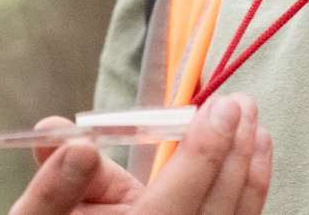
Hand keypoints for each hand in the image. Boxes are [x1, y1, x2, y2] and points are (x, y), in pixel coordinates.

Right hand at [7, 98, 271, 214]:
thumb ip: (52, 187)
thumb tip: (77, 146)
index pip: (173, 206)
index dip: (201, 155)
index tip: (217, 108)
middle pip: (213, 212)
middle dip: (232, 154)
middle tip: (239, 104)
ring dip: (249, 172)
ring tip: (255, 124)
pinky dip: (249, 191)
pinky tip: (256, 152)